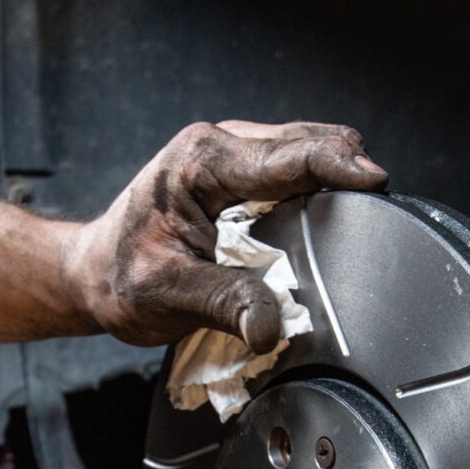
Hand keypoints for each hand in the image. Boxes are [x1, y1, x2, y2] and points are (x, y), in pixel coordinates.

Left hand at [66, 121, 387, 352]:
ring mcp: (235, 155)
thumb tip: (269, 325)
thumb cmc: (119, 278)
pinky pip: (298, 171)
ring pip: (309, 151)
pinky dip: (320, 192)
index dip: (338, 167)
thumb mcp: (165, 295)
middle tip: (374, 217)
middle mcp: (221, 145)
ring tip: (354, 222)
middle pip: (310, 143)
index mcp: (201, 161)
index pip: (287, 155)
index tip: (375, 182)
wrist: (93, 274)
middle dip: (347, 173)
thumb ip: (222, 304)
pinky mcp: (246, 173)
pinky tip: (325, 223)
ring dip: (335, 182)